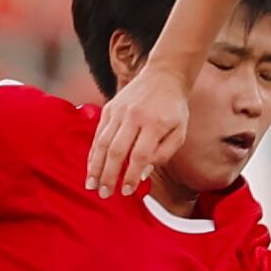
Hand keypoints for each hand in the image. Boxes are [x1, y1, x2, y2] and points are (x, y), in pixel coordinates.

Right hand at [84, 64, 190, 197]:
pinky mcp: (109, 108)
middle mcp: (134, 116)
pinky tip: (91, 166)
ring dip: (96, 166)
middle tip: (104, 194)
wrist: (164, 76)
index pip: (139, 155)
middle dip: (109, 176)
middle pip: (117, 151)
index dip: (131, 175)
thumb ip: (164, 153)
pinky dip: (94, 152)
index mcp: (154, 123)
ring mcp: (119, 111)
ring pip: (103, 143)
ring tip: (92, 185)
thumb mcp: (180, 132)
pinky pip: (99, 133)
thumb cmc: (174, 108)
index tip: (127, 191)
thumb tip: (143, 172)